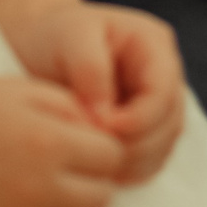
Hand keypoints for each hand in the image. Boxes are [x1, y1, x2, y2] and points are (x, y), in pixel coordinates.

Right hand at [0, 78, 125, 206]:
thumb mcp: (24, 89)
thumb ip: (73, 107)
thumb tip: (106, 136)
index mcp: (47, 143)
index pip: (112, 158)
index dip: (103, 147)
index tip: (83, 142)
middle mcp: (36, 189)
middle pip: (102, 200)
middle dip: (94, 182)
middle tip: (71, 168)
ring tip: (59, 197)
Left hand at [8, 1, 187, 184]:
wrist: (37, 46)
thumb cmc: (54, 35)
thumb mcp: (70, 37)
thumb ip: (92, 70)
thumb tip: (106, 118)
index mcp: (153, 44)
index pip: (163, 92)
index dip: (140, 118)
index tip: (102, 127)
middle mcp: (163, 76)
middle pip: (170, 123)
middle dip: (136, 144)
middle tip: (96, 153)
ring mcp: (157, 105)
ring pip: (163, 146)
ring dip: (133, 162)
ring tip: (95, 163)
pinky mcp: (144, 129)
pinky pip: (149, 160)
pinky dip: (129, 171)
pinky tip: (100, 170)